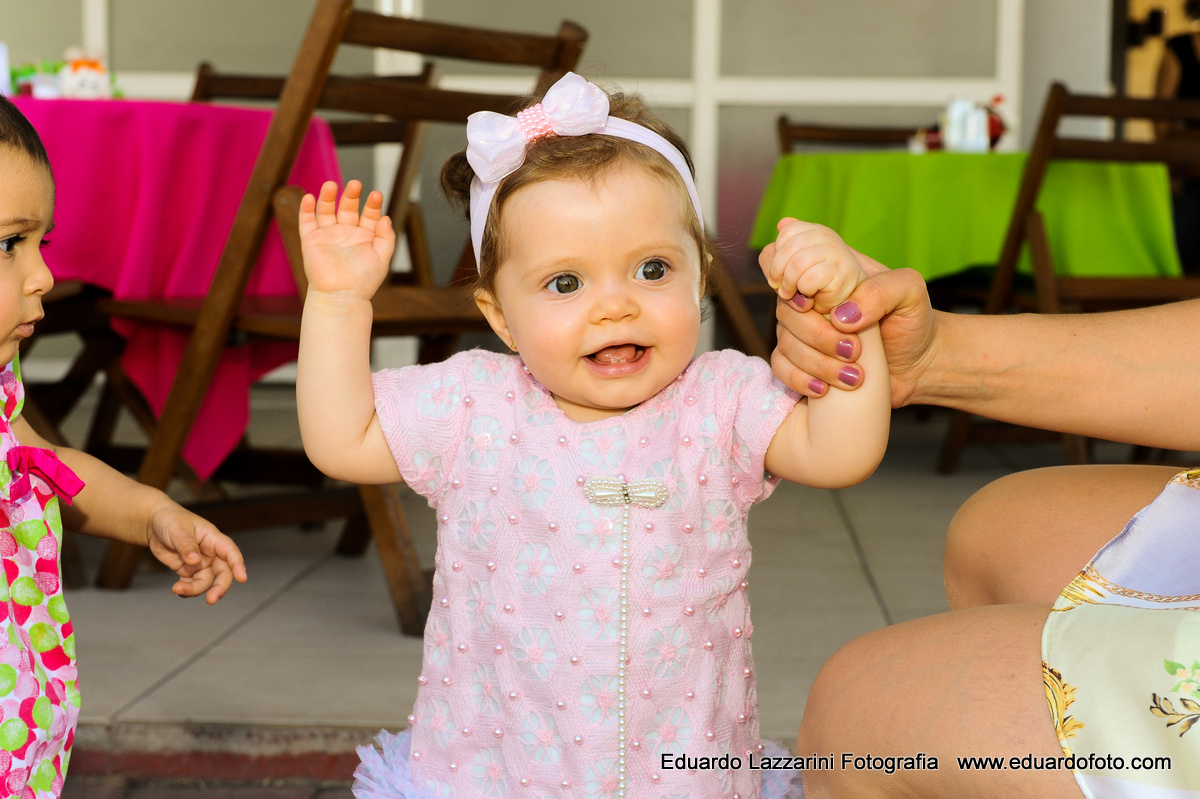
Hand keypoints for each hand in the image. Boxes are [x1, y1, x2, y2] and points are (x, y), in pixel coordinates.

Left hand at [145, 503, 247, 604]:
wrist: (155, 524)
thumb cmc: (171, 521)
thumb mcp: (178, 530)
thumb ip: (187, 545)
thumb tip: (195, 561)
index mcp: (213, 539)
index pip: (230, 552)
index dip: (237, 564)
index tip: (242, 578)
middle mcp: (211, 553)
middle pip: (223, 573)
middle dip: (219, 587)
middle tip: (211, 600)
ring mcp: (200, 563)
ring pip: (205, 582)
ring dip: (195, 590)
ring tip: (177, 590)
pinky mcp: (188, 571)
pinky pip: (191, 585)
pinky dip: (186, 590)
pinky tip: (177, 589)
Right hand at [299, 180, 395, 300]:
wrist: (341, 295)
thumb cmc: (363, 281)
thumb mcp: (382, 258)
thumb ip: (386, 237)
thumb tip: (386, 218)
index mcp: (364, 237)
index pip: (369, 215)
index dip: (372, 204)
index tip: (376, 195)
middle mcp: (346, 234)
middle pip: (347, 208)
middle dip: (351, 195)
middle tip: (356, 184)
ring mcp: (328, 236)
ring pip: (326, 210)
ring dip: (329, 197)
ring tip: (332, 185)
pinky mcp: (311, 240)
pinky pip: (307, 221)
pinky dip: (306, 209)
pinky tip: (310, 197)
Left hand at [761, 218, 866, 314]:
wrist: (844, 300)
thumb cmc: (815, 283)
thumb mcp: (797, 263)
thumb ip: (786, 247)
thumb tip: (781, 224)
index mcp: (816, 230)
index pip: (787, 231)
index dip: (776, 254)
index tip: (777, 274)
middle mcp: (827, 236)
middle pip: (789, 248)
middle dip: (777, 271)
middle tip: (780, 287)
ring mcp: (835, 252)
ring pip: (797, 263)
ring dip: (788, 283)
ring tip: (791, 294)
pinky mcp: (840, 271)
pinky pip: (810, 279)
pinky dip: (804, 290)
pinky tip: (809, 294)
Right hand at [768, 248, 936, 406]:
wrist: (918, 366)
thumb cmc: (913, 322)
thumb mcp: (910, 293)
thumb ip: (881, 291)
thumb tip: (840, 317)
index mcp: (829, 270)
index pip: (788, 254)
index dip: (786, 272)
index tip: (811, 300)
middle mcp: (811, 298)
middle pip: (784, 307)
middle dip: (817, 335)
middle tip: (854, 350)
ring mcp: (802, 330)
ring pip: (784, 341)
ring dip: (815, 363)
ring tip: (853, 377)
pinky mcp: (802, 361)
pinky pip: (780, 367)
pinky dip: (798, 379)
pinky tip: (824, 389)